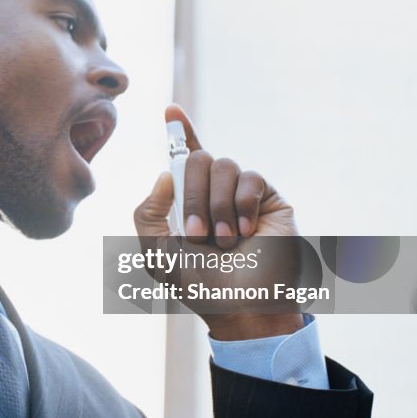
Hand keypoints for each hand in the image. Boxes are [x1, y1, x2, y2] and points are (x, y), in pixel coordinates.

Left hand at [133, 104, 302, 340]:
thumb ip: (147, 214)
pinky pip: (250, 179)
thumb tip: (165, 175)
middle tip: (196, 235)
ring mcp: (242, 194)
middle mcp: (214, 193)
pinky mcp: (270, 200)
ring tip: (222, 241)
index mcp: (187, 201)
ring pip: (223, 166)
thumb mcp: (156, 254)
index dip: (179, 131)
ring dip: (216, 207)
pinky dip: (242, 205)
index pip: (184, 158)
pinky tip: (246, 232)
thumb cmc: (199, 286)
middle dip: (192, 196)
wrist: (241, 307)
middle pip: (197, 160)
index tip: (170, 110)